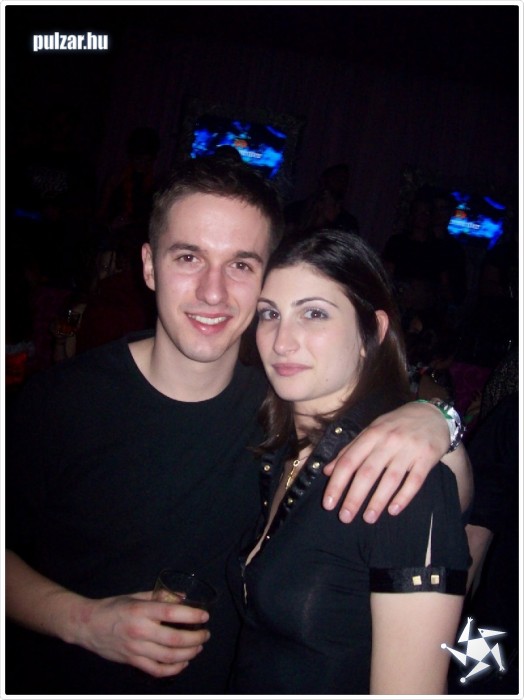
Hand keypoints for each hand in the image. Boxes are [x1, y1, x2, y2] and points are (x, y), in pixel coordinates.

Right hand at [72, 591, 209, 677]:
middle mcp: (140, 630)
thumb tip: (183, 597)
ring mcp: (136, 649)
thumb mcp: (135, 596)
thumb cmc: (113, 607)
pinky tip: (182, 663)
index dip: (191, 615)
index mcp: (141, 610)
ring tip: (198, 647)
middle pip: (174, 638)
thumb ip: (159, 596)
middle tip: (205, 634)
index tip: (205, 616)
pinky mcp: (132, 661)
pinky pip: (156, 669)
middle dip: (195, 638)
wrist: (87, 625)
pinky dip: (173, 669)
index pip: (171, 612)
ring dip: (188, 653)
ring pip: (168, 656)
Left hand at [322, 401, 448, 522]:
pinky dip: (403, 497)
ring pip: (390, 479)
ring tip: (368, 518)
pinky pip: (415, 481)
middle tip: (344, 517)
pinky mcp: (427, 457)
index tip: (328, 503)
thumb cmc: (397, 424)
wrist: (434, 414)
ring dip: (377, 501)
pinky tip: (393, 511)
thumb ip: (350, 450)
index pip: (349, 461)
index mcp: (371, 434)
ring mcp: (409, 449)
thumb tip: (327, 471)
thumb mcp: (372, 431)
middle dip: (354, 497)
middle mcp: (388, 441)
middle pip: (367, 472)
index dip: (337, 483)